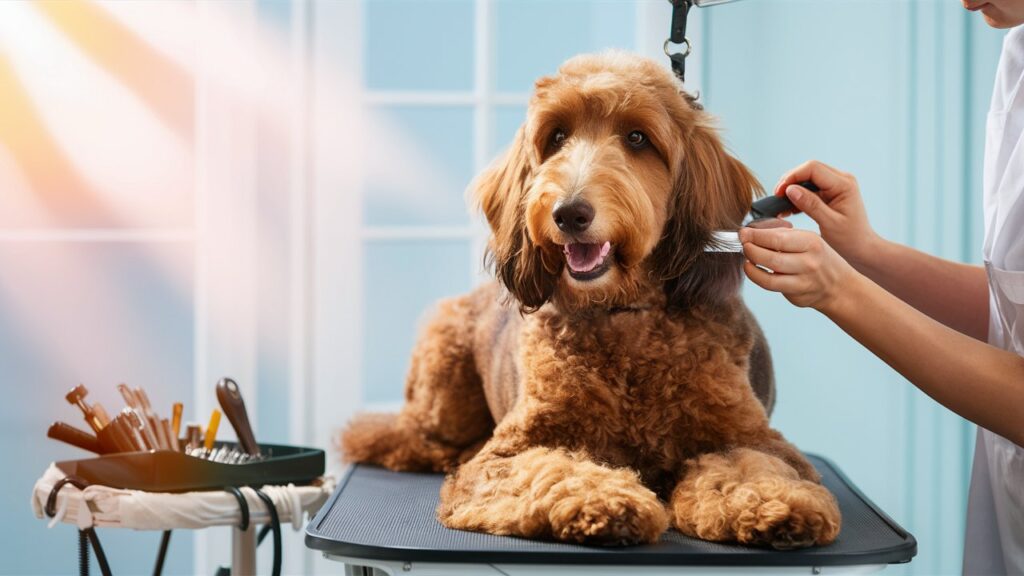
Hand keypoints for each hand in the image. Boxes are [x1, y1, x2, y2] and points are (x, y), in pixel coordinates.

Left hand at [738, 226, 858, 310]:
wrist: (838, 286)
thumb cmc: (817, 257)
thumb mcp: (807, 240)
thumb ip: (782, 236)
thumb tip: (750, 233)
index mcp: (811, 243)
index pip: (777, 238)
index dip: (755, 236)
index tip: (743, 233)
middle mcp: (808, 263)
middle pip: (770, 258)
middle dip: (751, 250)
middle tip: (743, 245)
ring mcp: (803, 281)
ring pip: (768, 277)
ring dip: (751, 267)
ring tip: (746, 258)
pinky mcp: (797, 295)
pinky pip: (771, 287)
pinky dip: (757, 277)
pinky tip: (753, 270)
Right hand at [775, 161, 879, 267]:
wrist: (862, 248)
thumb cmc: (850, 239)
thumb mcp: (829, 223)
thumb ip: (810, 205)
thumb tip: (790, 189)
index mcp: (844, 185)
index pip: (813, 168)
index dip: (792, 176)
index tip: (779, 192)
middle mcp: (841, 180)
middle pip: (809, 169)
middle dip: (790, 181)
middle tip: (777, 197)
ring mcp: (836, 185)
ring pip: (808, 177)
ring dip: (792, 188)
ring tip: (780, 204)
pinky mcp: (830, 193)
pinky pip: (810, 188)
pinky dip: (798, 196)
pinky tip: (788, 208)